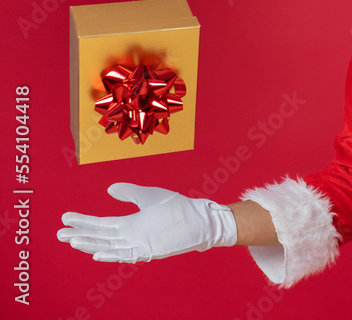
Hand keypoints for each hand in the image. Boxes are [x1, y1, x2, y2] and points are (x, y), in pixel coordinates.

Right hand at [57, 183, 237, 262]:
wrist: (198, 218)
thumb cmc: (177, 207)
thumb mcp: (148, 196)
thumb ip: (129, 193)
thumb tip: (109, 189)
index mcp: (130, 223)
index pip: (101, 224)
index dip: (84, 221)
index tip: (66, 217)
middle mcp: (131, 235)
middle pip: (100, 236)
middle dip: (80, 234)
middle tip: (59, 232)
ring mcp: (139, 243)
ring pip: (109, 246)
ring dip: (90, 244)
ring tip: (72, 240)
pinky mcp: (149, 249)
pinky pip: (126, 255)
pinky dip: (111, 255)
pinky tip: (97, 254)